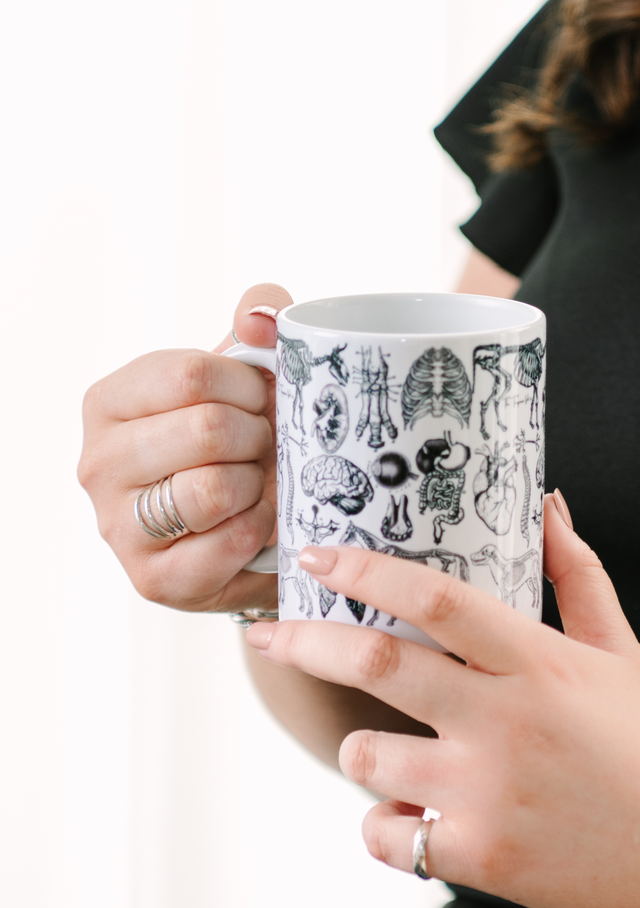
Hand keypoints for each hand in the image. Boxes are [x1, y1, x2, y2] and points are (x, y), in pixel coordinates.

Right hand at [78, 284, 290, 611]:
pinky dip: (260, 529)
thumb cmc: (240, 442)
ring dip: (257, 484)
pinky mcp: (152, 579)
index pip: (190, 376)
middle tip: (262, 448)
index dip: (248, 388)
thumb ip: (259, 321)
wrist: (248, 529)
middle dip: (258, 437)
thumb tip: (258, 316)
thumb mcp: (245, 374)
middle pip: (206, 430)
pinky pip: (228, 542)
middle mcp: (98, 462)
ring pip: (213, 488)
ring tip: (256, 484)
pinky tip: (255, 522)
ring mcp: (118, 526)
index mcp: (109, 402)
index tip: (258, 403)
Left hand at [245, 494, 639, 907]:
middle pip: (377, 664)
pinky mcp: (481, 859)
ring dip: (359, 746)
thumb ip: (576, 574)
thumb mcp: (620, 650)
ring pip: (366, 755)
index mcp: (537, 662)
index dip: (366, 569)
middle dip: (306, 641)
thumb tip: (550, 504)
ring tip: (387, 749)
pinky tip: (415, 817)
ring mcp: (487, 794)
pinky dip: (383, 825)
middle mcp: (505, 722)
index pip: (435, 599)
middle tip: (268, 633)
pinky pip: (386, 837)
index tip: (316, 554)